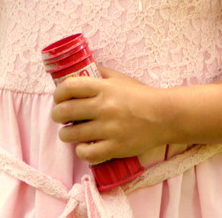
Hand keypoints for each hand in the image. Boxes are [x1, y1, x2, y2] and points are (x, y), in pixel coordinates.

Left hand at [49, 67, 167, 163]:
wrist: (165, 116)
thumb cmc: (140, 95)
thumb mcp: (119, 78)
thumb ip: (99, 72)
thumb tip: (78, 68)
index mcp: (104, 88)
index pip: (68, 87)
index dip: (57, 94)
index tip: (58, 98)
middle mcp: (104, 107)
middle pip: (64, 112)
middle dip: (57, 115)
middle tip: (60, 117)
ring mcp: (109, 129)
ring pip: (71, 135)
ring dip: (66, 134)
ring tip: (70, 133)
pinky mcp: (116, 148)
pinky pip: (87, 154)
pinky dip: (81, 151)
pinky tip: (84, 146)